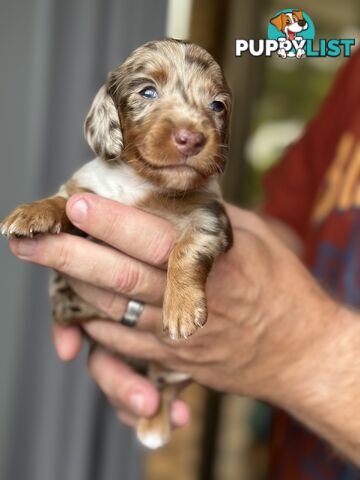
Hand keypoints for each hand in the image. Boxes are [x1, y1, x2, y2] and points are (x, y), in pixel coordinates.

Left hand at [8, 194, 335, 422]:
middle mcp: (191, 302)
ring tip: (47, 260)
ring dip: (75, 285)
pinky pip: (123, 344)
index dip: (111, 221)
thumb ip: (209, 218)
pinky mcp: (174, 359)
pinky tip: (80, 302)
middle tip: (31, 238)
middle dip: (69, 255)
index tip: (76, 203)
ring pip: (113, 311)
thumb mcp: (256, 237)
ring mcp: (179, 336)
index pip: (152, 240)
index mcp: (215, 264)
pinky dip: (95, 322)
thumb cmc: (280, 286)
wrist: (297, 349)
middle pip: (120, 277)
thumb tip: (169, 195)